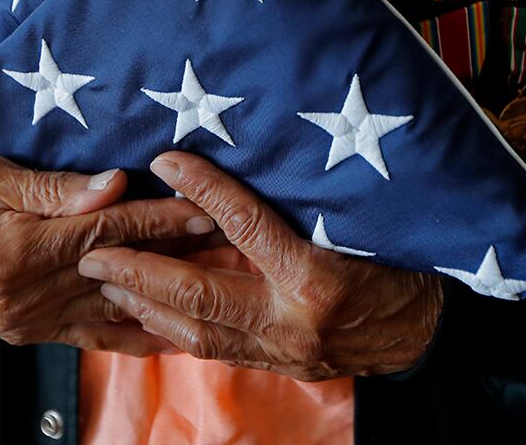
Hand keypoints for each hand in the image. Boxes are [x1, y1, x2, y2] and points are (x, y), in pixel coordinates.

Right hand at [0, 154, 217, 352]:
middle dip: (180, 256)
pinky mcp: (25, 334)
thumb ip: (47, 186)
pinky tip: (175, 333)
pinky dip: (132, 334)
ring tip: (221, 282)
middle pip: (120, 271)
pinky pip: (89, 337)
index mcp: (11, 248)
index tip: (207, 207)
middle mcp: (23, 294)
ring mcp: (25, 322)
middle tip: (234, 245)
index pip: (104, 231)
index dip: (159, 218)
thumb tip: (111, 185)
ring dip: (169, 294)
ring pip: (113, 307)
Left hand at [78, 152, 442, 380]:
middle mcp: (293, 319)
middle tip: (93, 250)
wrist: (431, 332)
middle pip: (201, 292)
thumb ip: (308, 204)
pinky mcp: (281, 365)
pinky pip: (217, 350)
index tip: (164, 160)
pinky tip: (148, 315)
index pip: (246, 224)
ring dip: (146, 305)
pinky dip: (176, 331)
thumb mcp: (365, 225)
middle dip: (141, 271)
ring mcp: (284, 350)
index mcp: (317, 276)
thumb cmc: (405, 265)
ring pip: (198, 330)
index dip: (203, 189)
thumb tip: (253, 163)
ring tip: (105, 282)